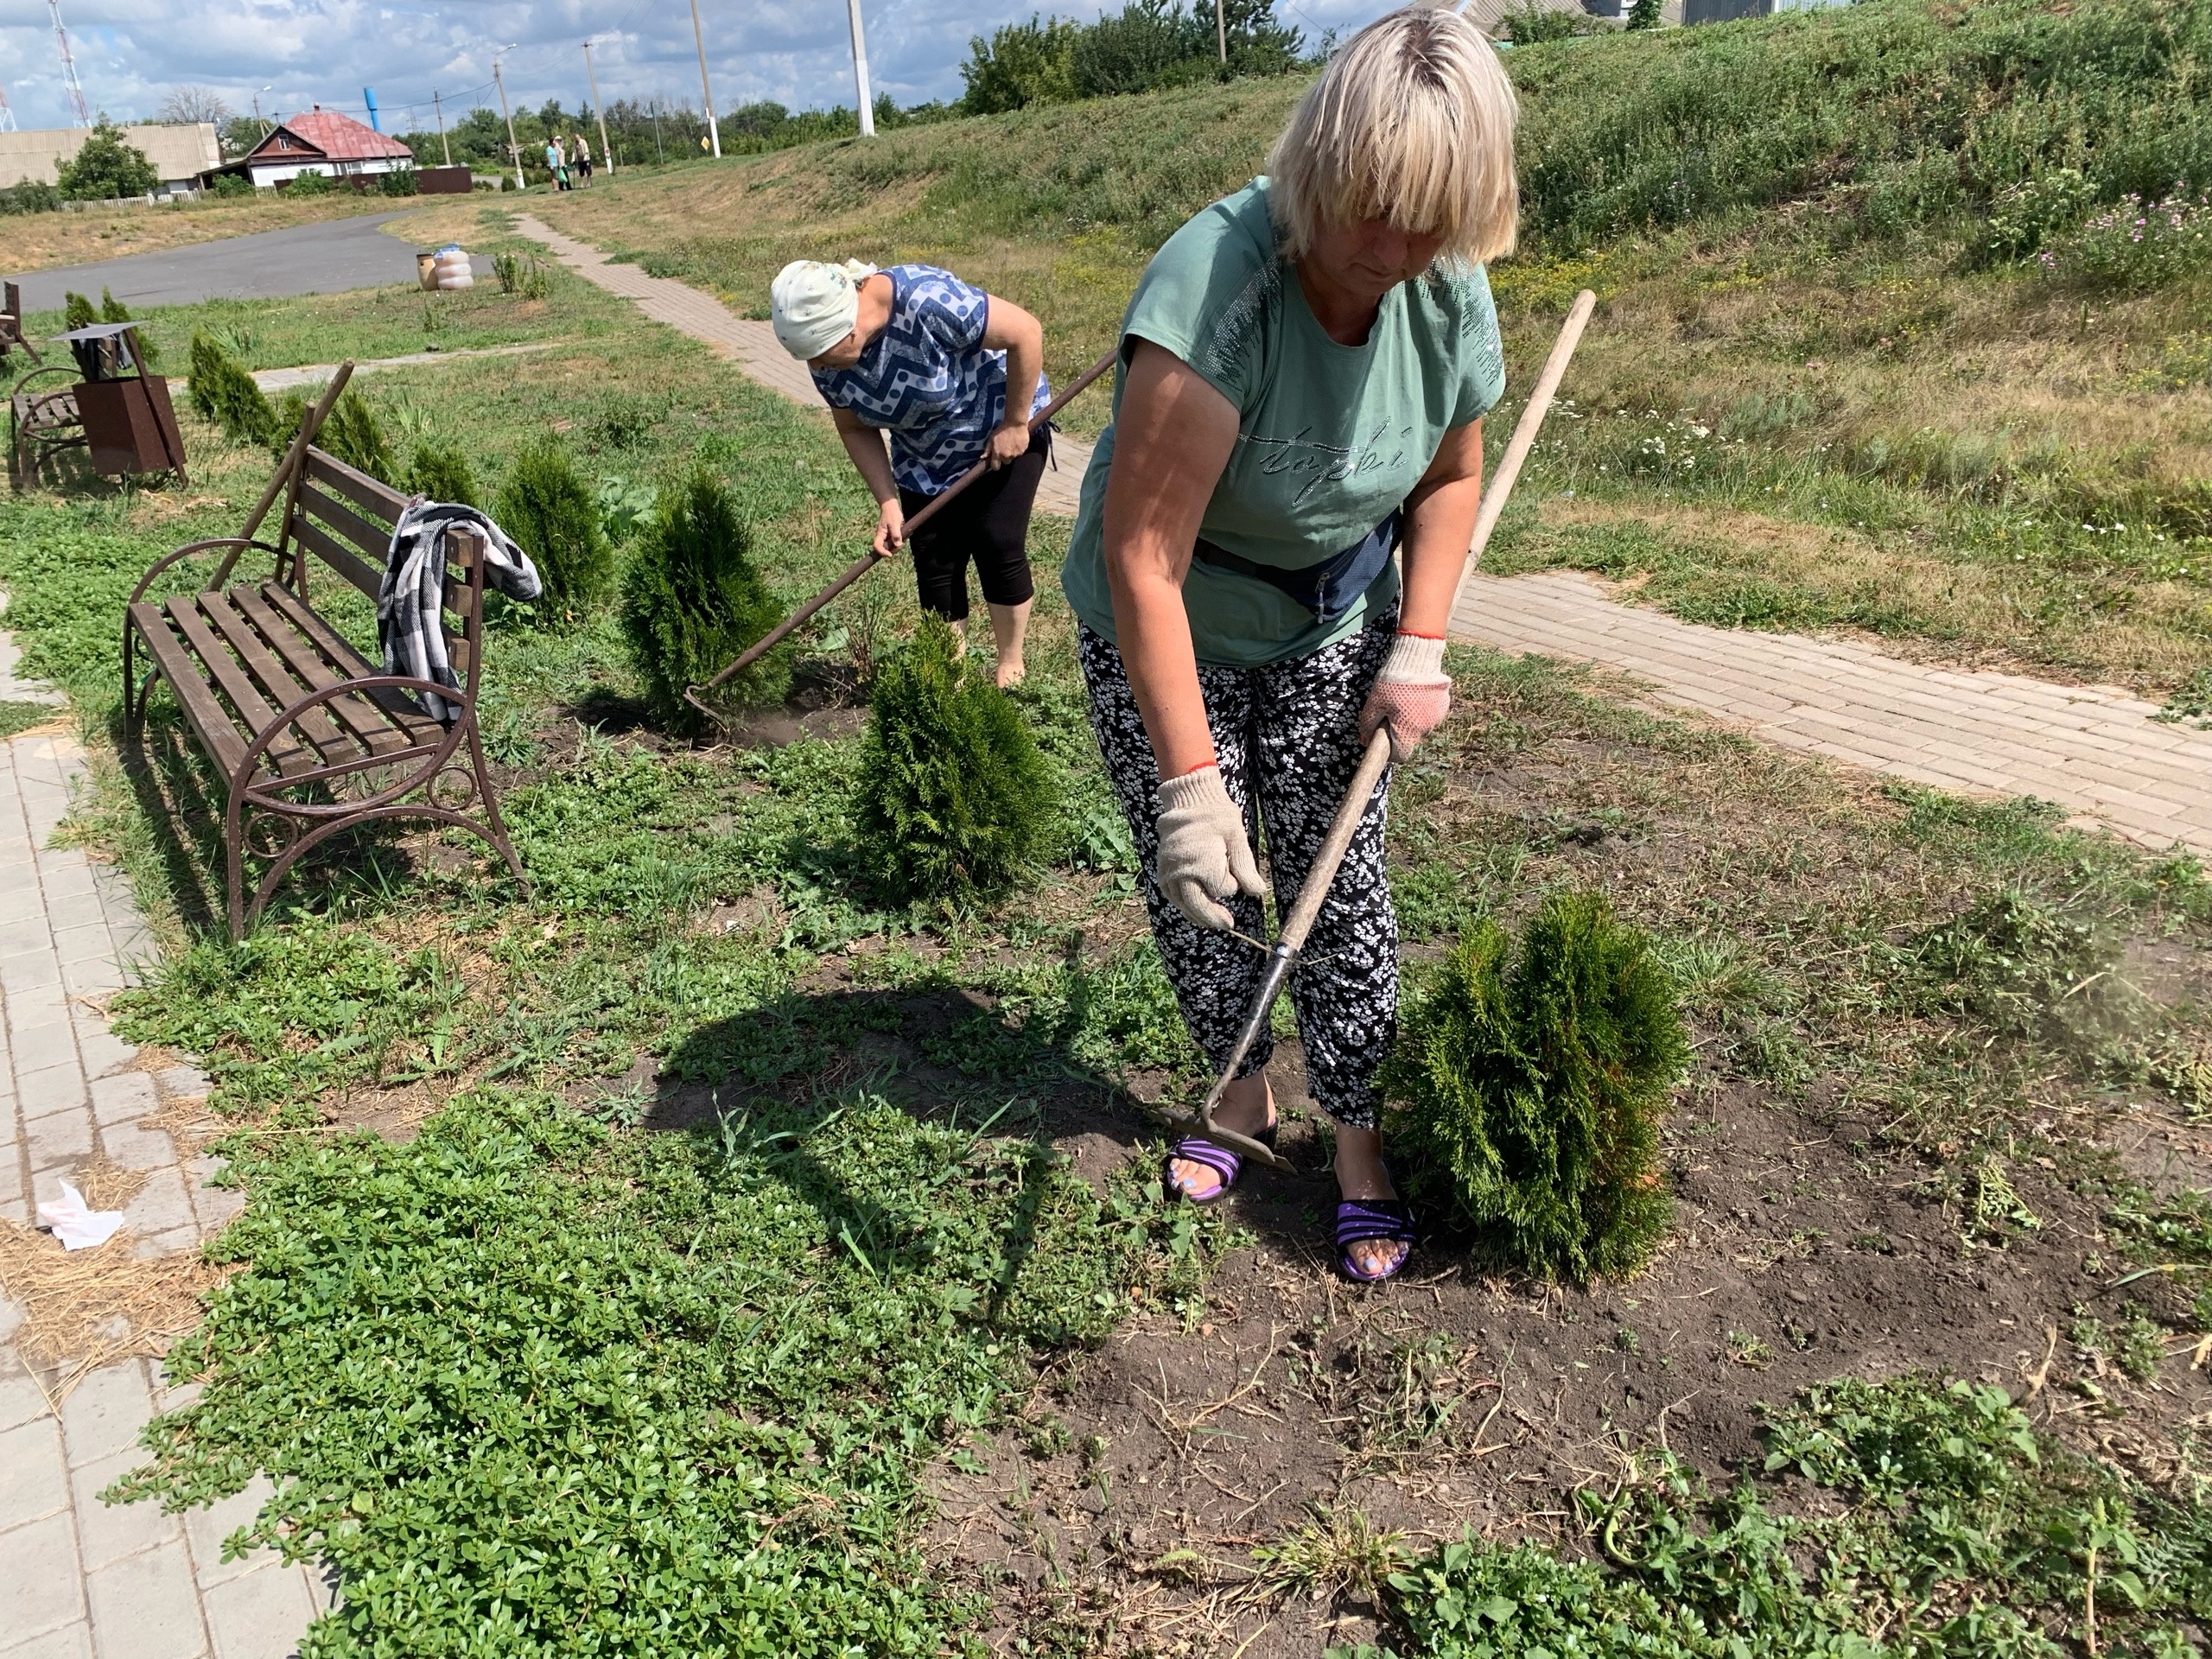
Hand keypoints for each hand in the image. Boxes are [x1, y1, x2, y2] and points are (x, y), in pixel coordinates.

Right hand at [872, 497, 905, 556]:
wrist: (892, 506)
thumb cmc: (892, 513)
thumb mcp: (895, 523)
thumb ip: (896, 535)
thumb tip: (898, 545)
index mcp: (880, 534)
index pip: (877, 546)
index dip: (882, 552)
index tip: (890, 555)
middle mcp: (882, 536)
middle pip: (885, 548)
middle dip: (893, 549)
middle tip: (900, 544)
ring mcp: (887, 536)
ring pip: (891, 546)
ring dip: (897, 545)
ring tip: (902, 538)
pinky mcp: (891, 535)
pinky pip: (894, 541)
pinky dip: (899, 541)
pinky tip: (903, 536)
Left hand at [983, 422, 1029, 469]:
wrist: (1015, 423)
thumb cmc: (1001, 429)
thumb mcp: (992, 438)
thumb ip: (987, 449)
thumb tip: (983, 458)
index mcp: (997, 454)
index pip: (995, 467)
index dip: (995, 464)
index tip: (996, 461)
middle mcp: (1007, 456)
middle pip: (1005, 462)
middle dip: (1004, 457)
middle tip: (1005, 448)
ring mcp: (1015, 454)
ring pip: (1013, 458)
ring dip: (1011, 453)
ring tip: (1011, 444)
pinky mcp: (1023, 451)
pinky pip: (1019, 453)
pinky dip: (1018, 450)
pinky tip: (1017, 442)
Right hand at [1154, 764, 1263, 930]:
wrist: (1189, 801)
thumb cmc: (1216, 816)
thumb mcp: (1237, 838)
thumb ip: (1246, 868)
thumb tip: (1258, 892)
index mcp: (1203, 862)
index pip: (1223, 889)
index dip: (1232, 885)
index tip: (1233, 871)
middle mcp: (1183, 871)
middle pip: (1199, 905)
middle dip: (1214, 917)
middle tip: (1228, 925)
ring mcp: (1169, 873)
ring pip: (1185, 905)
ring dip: (1199, 915)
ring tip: (1214, 922)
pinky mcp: (1162, 873)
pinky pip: (1174, 897)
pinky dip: (1186, 906)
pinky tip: (1196, 912)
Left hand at [1357, 633, 1450, 761]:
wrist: (1418, 658)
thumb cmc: (1393, 683)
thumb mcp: (1374, 703)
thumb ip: (1368, 725)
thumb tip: (1364, 741)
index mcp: (1407, 732)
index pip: (1401, 756)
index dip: (1391, 752)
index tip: (1385, 741)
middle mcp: (1425, 729)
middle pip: (1411, 739)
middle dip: (1401, 731)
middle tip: (1391, 713)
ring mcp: (1437, 717)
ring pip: (1421, 726)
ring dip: (1412, 719)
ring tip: (1404, 700)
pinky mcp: (1444, 705)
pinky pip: (1430, 714)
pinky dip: (1423, 709)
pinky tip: (1416, 694)